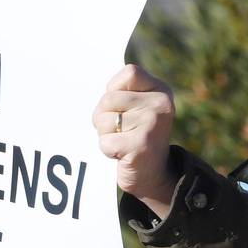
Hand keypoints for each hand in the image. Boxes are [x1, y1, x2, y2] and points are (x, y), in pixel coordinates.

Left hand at [95, 63, 178, 218]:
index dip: (114, 91)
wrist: (152, 174)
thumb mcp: (136, 108)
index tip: (121, 108)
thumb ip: (122, 93)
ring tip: (122, 142)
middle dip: (104, 118)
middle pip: (108, 99)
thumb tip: (87, 73)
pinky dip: (107, 150)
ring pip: (104, 120)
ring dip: (105, 135)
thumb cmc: (134, 137)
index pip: (129, 73)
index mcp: (160, 90)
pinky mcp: (140, 145)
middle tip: (119, 131)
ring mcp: (152, 123)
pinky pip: (105, 141)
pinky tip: (121, 154)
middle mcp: (160, 103)